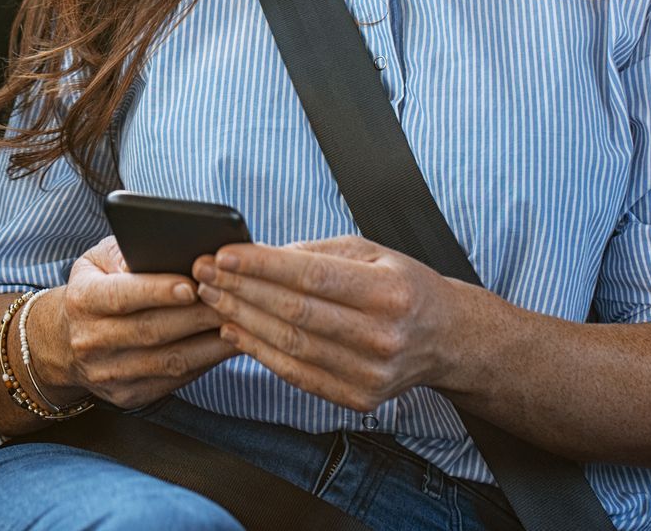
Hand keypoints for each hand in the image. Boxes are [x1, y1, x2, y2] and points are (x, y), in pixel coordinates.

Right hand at [30, 236, 235, 410]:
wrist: (65, 341)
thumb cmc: (96, 286)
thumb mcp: (99, 260)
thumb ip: (127, 252)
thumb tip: (169, 251)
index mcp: (82, 300)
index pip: (122, 296)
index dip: (158, 291)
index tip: (193, 284)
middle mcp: (89, 341)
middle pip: (151, 330)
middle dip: (197, 315)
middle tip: (234, 299)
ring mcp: (108, 374)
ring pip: (168, 361)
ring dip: (210, 343)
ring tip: (240, 322)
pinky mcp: (128, 396)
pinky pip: (174, 381)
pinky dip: (205, 362)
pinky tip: (227, 345)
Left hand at [194, 234, 477, 413]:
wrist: (446, 338)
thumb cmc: (403, 285)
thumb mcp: (372, 252)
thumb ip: (316, 251)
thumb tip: (260, 255)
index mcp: (389, 291)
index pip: (312, 276)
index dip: (262, 266)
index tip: (223, 254)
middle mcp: (383, 336)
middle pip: (295, 312)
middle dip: (241, 290)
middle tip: (204, 274)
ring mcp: (371, 374)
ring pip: (291, 345)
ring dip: (243, 320)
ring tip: (212, 298)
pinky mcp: (359, 399)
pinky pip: (298, 375)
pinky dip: (260, 353)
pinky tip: (235, 330)